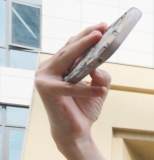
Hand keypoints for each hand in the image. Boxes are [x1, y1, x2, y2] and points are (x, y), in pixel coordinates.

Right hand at [34, 24, 110, 149]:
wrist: (75, 133)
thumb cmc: (84, 109)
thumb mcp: (98, 90)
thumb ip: (102, 77)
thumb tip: (98, 69)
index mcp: (57, 65)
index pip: (73, 46)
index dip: (87, 35)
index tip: (103, 26)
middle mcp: (48, 68)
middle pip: (70, 49)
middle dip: (87, 37)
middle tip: (102, 29)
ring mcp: (44, 78)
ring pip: (68, 60)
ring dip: (84, 49)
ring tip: (100, 40)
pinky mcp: (47, 91)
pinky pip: (71, 87)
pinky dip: (87, 90)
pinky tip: (101, 92)